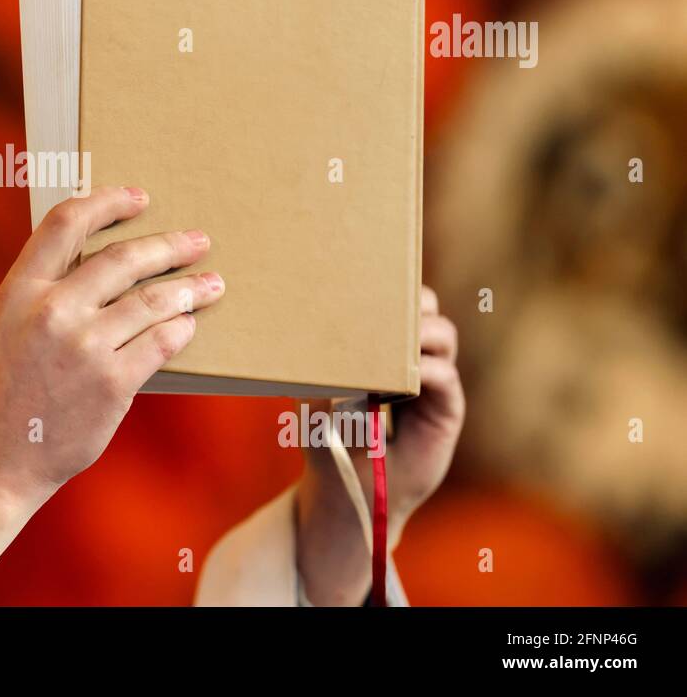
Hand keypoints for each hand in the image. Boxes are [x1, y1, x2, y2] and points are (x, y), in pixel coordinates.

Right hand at [0, 185, 224, 582]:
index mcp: (20, 290)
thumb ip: (40, 286)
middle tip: (197, 240)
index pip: (66, 223)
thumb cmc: (5, 387)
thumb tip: (93, 251)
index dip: (107, 202)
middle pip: (122, 258)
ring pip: (151, 300)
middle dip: (168, 245)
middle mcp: (51, 311)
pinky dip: (181, 328)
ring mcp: (83, 347)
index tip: (139, 198)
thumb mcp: (5, 323)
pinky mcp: (112, 383)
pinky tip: (190, 323)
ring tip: (212, 284)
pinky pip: (161, 341)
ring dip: (189, 288)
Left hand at [295, 285, 464, 604]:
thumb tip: (317, 322)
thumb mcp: (318, 388)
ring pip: (443, 335)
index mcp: (383, 345)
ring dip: (419, 331)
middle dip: (410, 298)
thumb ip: (327, 357)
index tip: (365, 276)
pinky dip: (425, 370)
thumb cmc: (328, 435)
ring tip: (392, 340)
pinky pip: (445, 377)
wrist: (344, 488)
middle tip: (383, 303)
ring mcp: (433, 383)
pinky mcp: (446, 411)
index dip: (388, 285)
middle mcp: (413, 357)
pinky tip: (404, 377)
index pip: (398, 300)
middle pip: (427, 307)